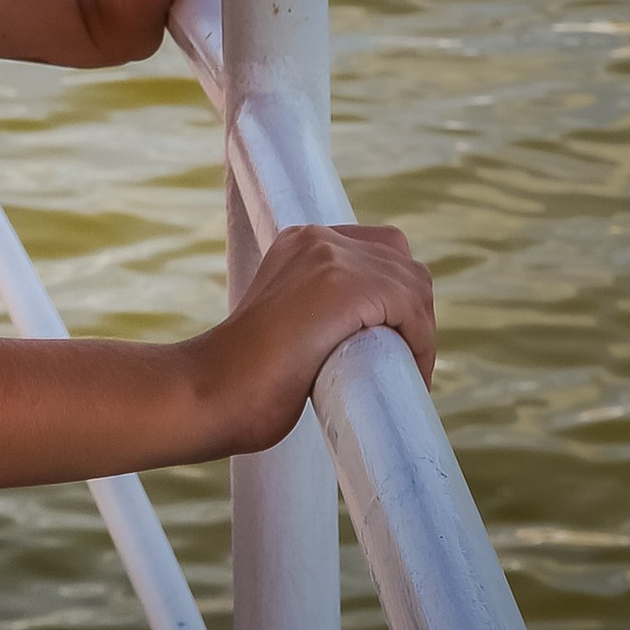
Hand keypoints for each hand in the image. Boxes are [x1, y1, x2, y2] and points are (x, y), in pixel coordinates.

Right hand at [202, 225, 435, 454]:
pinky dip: (421, 343)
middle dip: (413, 310)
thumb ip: (312, 315)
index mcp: (302, 243)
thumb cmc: (242, 381)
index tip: (393, 342)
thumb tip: (349, 342)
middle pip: (400, 260)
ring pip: (411, 282)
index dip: (395, 296)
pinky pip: (410, 307)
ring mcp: (331, 257)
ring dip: (421, 330)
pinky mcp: (343, 286)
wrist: (208, 391)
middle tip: (405, 362)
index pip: (377, 250)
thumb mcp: (283, 325)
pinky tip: (411, 374)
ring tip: (409, 374)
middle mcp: (318, 238)